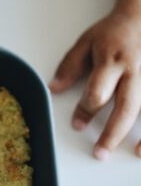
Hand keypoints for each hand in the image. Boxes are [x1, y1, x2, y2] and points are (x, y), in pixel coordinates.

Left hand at [49, 9, 140, 158]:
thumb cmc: (114, 32)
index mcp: (112, 61)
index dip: (86, 109)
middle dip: (112, 132)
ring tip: (134, 153)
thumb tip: (54, 89)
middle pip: (126, 106)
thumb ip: (69, 66)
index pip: (98, 90)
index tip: (77, 124)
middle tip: (100, 153)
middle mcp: (135, 72)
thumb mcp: (86, 42)